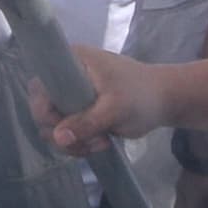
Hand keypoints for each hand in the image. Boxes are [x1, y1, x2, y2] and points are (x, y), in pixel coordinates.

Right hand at [31, 43, 207, 154]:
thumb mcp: (115, 108)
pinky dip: (80, 144)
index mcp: (71, 62)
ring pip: (55, 127)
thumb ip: (86, 122)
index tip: (63, 125)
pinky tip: (101, 144)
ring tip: (101, 143)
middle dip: (64, 132)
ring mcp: (74, 97)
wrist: (166, 101)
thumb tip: (57, 138)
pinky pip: (69, 133)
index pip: (40, 86)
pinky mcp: (82, 114)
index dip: (44, 109)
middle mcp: (67, 78)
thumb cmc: (142, 95)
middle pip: (44, 111)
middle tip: (90, 140)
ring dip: (74, 142)